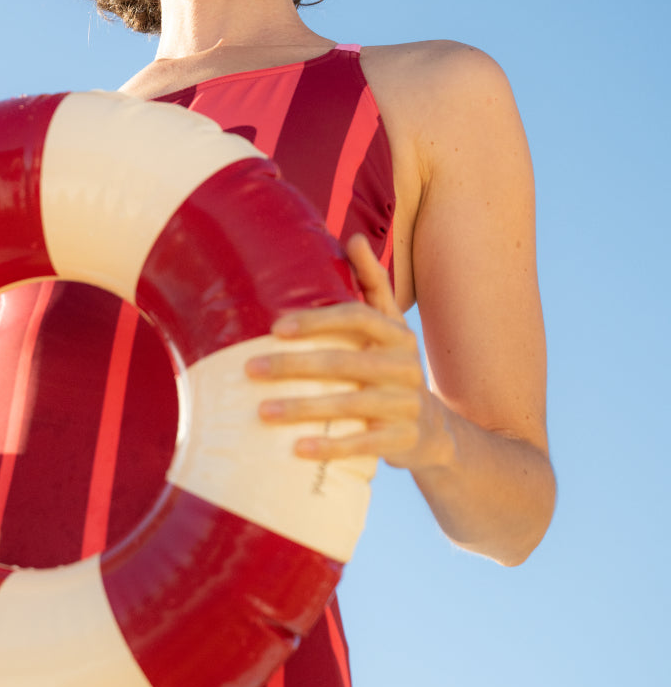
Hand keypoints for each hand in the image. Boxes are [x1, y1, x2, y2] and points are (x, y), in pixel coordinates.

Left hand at [245, 234, 451, 471]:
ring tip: (262, 412)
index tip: (275, 328)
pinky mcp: (403, 439)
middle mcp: (405, 366)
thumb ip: (373, 286)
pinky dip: (329, 447)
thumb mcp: (390, 328)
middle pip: (343, 362)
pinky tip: (296, 448)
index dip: (317, 320)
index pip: (356, 318)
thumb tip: (355, 238)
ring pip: (349, 405)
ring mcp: (406, 405)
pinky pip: (363, 445)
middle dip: (293, 365)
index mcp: (397, 335)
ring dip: (302, 408)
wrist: (435, 431)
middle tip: (250, 369)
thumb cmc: (394, 370)